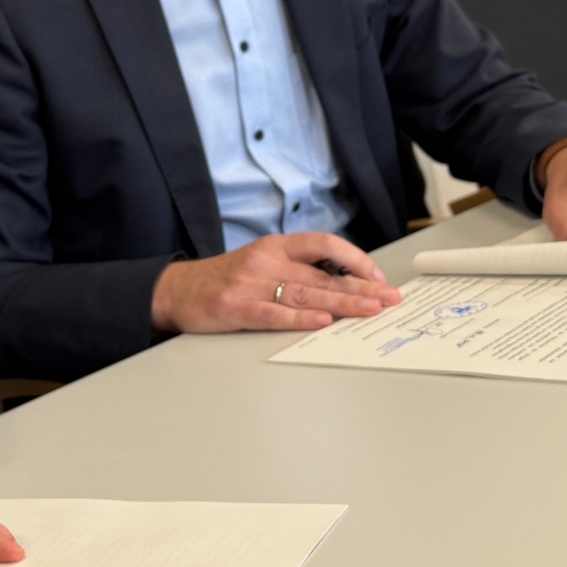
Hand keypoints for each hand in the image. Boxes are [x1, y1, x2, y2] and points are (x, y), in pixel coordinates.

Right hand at [151, 232, 402, 333]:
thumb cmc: (224, 280)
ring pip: (306, 293)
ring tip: (370, 310)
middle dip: (361, 288)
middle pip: (322, 274)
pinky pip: (274, 314)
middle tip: (389, 299)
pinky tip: (322, 321)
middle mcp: (266, 260)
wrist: (177, 290)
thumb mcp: (261, 263)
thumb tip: (343, 286)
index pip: (324, 245)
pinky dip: (301, 318)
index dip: (355, 260)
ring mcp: (250, 284)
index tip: (377, 277)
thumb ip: (296, 270)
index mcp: (276, 246)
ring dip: (342, 303)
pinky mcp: (236, 307)